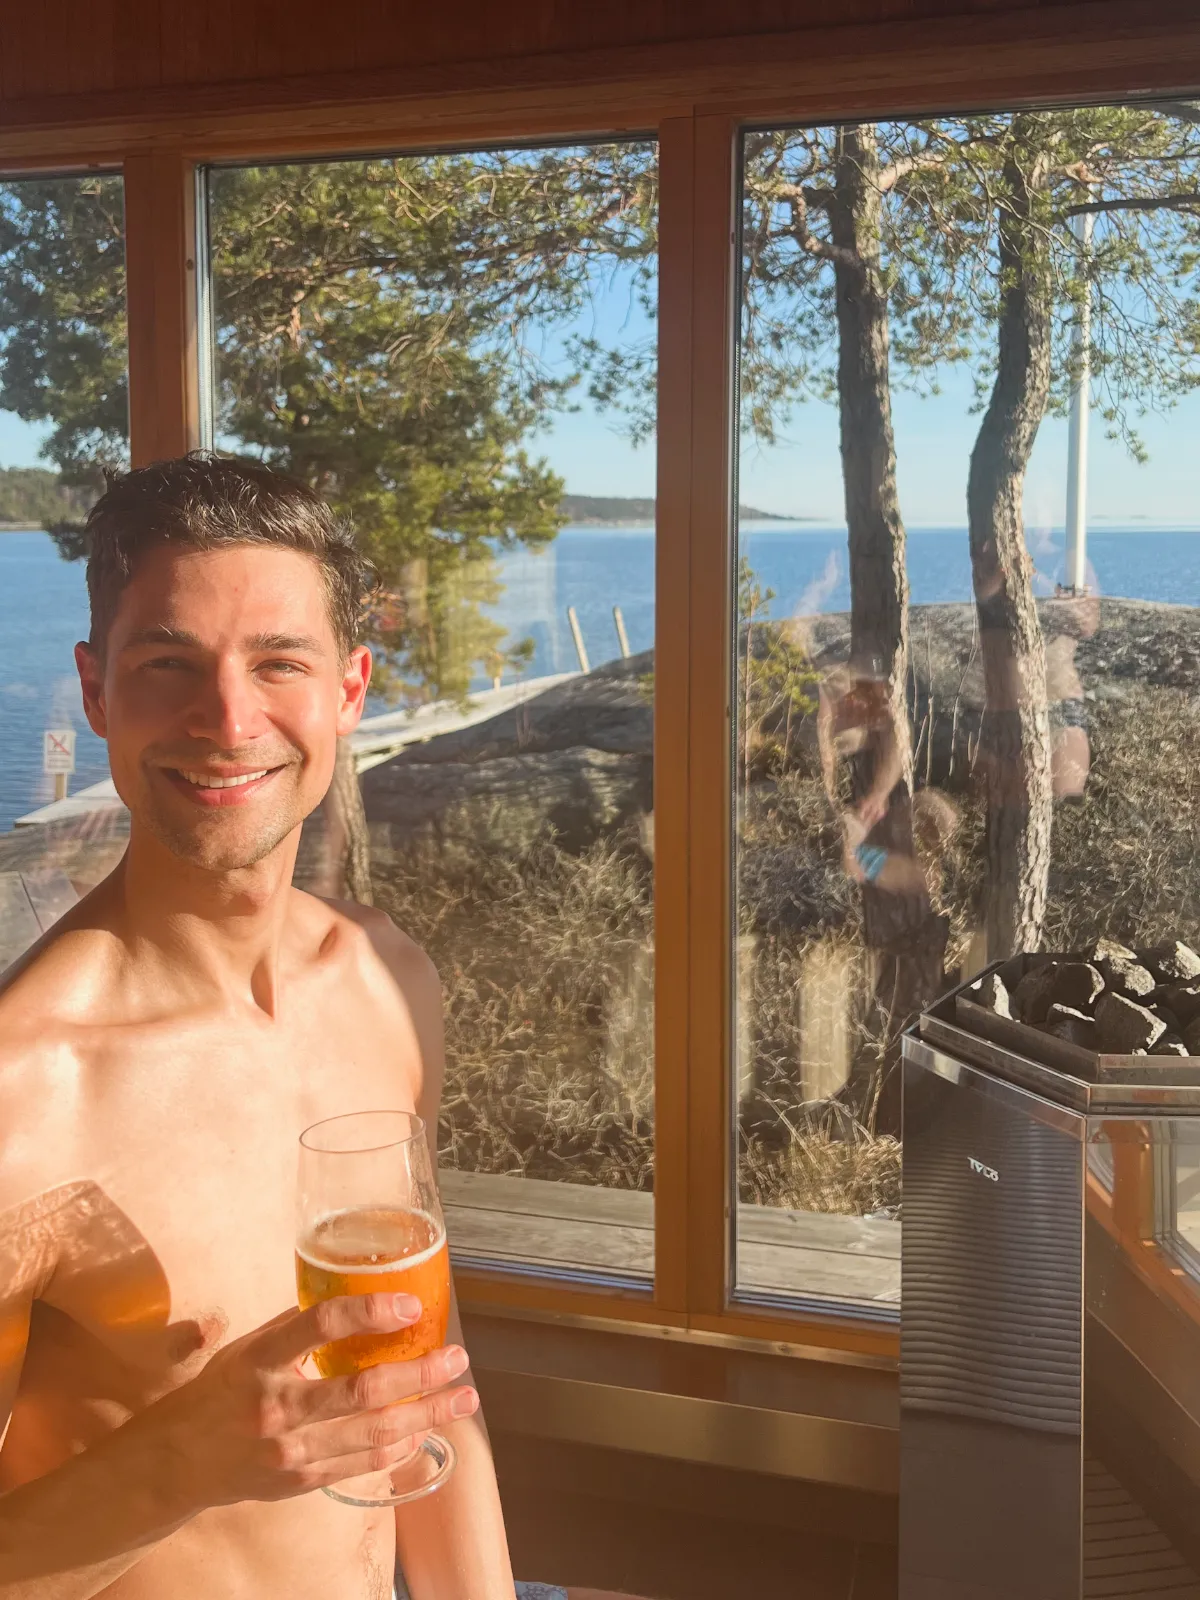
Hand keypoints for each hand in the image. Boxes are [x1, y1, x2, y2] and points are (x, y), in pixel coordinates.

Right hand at [133, 1292, 478, 1512]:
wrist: (178, 1462)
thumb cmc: (221, 1391)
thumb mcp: (249, 1346)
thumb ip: (297, 1327)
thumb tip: (356, 1300)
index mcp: (261, 1360)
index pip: (321, 1325)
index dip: (370, 1312)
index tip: (411, 1305)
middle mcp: (278, 1407)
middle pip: (363, 1390)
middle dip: (419, 1373)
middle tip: (457, 1357)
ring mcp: (292, 1450)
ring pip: (374, 1433)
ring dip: (426, 1414)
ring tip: (462, 1398)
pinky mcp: (302, 1480)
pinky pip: (363, 1462)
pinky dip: (400, 1445)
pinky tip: (426, 1429)